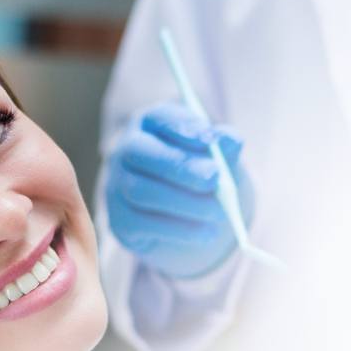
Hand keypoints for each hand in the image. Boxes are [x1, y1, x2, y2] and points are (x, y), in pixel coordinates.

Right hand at [105, 103, 253, 278]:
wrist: (185, 215)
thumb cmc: (200, 174)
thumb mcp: (217, 157)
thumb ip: (224, 147)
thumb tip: (232, 140)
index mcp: (150, 124)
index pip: (159, 117)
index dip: (183, 126)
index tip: (210, 139)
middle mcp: (126, 150)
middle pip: (142, 152)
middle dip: (180, 165)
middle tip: (213, 177)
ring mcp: (117, 185)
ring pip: (141, 191)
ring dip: (184, 202)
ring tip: (219, 211)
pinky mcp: (120, 220)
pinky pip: (143, 224)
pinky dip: (180, 230)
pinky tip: (207, 232)